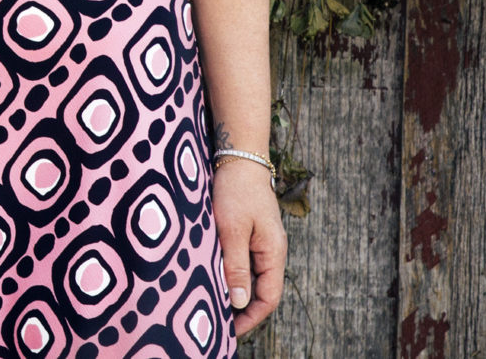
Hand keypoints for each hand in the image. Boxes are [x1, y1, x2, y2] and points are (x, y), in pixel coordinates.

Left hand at [213, 153, 286, 334]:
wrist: (239, 156)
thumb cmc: (236, 190)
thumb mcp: (232, 229)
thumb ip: (235, 265)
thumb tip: (238, 302)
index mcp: (273, 253)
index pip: (268, 298)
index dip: (250, 318)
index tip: (229, 330)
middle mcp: (271, 251)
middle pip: (261, 291)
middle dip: (242, 310)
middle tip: (217, 322)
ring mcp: (262, 242)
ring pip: (251, 277)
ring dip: (235, 293)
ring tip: (212, 305)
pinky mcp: (250, 233)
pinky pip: (244, 262)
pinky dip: (231, 274)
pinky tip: (213, 277)